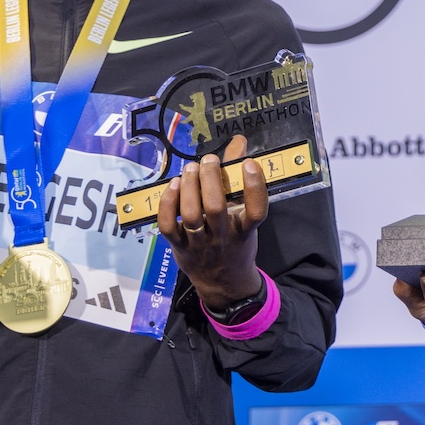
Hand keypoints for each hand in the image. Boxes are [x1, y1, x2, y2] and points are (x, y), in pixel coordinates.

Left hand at [160, 133, 267, 311]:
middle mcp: (223, 238)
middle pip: (216, 208)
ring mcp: (199, 244)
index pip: (256, 211)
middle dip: (210, 179)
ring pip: (191, 214)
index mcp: (245, 230)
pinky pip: (169, 225)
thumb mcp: (244, 216)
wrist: (224, 283)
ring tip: (191, 167)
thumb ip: (239, 179)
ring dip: (189, 187)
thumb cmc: (236, 243)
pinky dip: (168, 203)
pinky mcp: (178, 246)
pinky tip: (173, 185)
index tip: (249, 164)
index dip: (254, 187)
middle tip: (209, 160)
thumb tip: (239, 142)